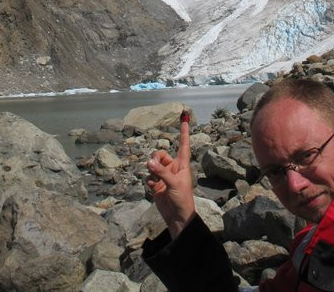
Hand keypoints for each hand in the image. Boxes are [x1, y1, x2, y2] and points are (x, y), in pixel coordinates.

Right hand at [145, 114, 195, 238]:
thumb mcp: (174, 184)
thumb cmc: (182, 200)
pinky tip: (153, 189)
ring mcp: (164, 175)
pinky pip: (148, 176)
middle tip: (154, 167)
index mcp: (182, 164)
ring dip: (151, 171)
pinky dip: (149, 181)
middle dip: (155, 159)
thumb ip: (161, 172)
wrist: (177, 218)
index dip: (184, 130)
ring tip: (156, 181)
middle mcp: (173, 167)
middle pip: (160, 153)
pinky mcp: (156, 184)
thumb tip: (148, 161)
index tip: (185, 115)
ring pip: (152, 164)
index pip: (183, 143)